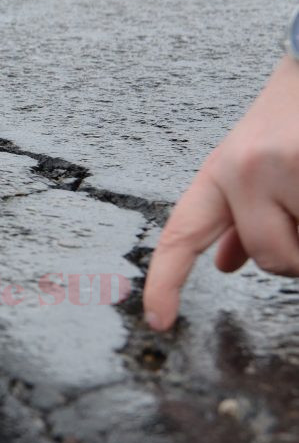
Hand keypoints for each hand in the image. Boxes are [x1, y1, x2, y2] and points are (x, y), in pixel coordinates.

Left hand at [144, 55, 298, 330]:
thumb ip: (237, 218)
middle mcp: (245, 170)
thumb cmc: (291, 121)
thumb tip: (227, 265)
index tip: (157, 321)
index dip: (164, 283)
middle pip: (273, 258)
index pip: (181, 235)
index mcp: (220, 172)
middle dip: (298, 254)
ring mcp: (286, 167)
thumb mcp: (249, 166)